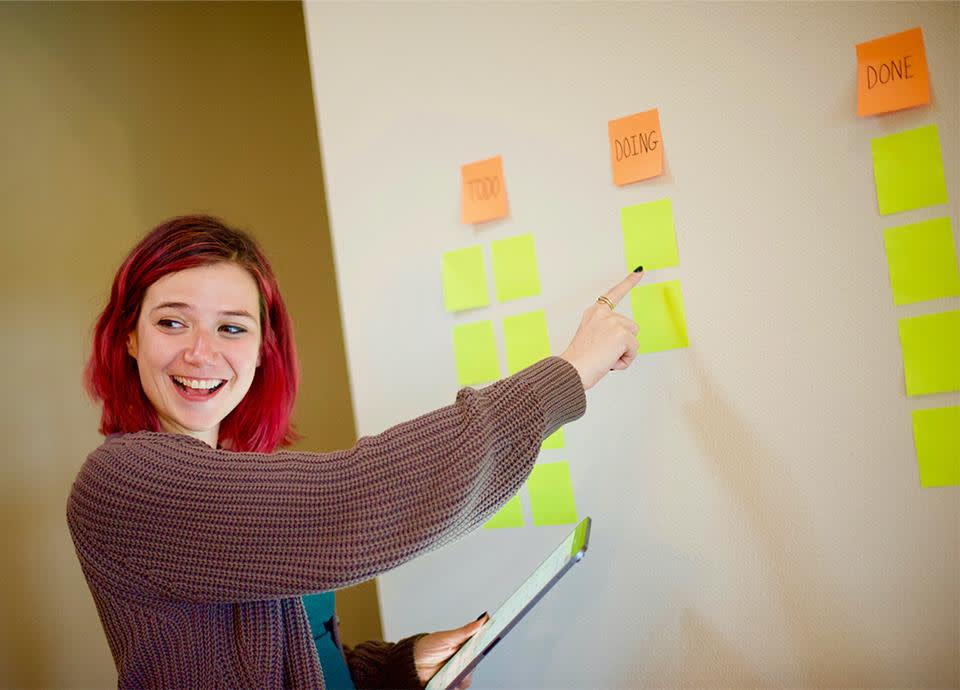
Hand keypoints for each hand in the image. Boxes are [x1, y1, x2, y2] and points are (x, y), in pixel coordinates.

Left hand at [413, 614, 487, 688]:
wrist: (411, 664)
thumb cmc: (427, 647)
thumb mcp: (447, 637)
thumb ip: (465, 631)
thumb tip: (482, 619)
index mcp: (464, 645)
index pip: (481, 643)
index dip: (490, 639)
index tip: (498, 632)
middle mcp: (463, 659)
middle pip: (476, 661)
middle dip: (475, 658)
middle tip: (470, 654)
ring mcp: (457, 672)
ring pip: (469, 676)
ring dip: (463, 672)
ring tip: (454, 667)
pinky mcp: (452, 683)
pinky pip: (461, 685)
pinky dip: (457, 682)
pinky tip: (450, 677)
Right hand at [560, 270, 642, 389]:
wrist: (573, 370)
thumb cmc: (579, 361)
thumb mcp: (591, 339)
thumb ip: (606, 333)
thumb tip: (623, 341)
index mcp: (594, 313)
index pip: (614, 294)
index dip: (629, 282)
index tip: (640, 271)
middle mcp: (603, 314)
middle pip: (630, 327)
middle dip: (622, 342)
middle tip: (602, 353)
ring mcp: (613, 322)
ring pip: (633, 338)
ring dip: (624, 351)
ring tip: (605, 358)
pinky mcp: (622, 334)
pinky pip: (634, 350)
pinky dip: (625, 360)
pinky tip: (609, 362)